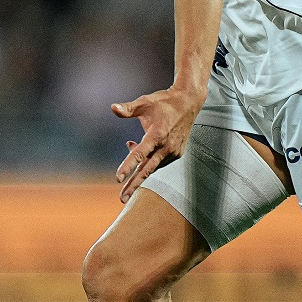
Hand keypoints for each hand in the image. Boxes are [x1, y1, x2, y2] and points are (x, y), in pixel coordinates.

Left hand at [112, 84, 205, 202]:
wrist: (188, 102)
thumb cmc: (164, 102)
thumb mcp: (144, 103)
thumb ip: (128, 108)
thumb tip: (112, 108)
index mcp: (157, 135)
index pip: (139, 154)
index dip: (127, 166)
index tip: (118, 179)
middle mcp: (166, 146)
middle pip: (147, 170)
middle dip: (134, 185)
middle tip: (122, 199)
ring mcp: (173, 151)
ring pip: (152, 166)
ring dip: (139, 167)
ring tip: (128, 154)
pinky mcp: (177, 153)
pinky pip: (159, 161)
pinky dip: (148, 159)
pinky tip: (139, 147)